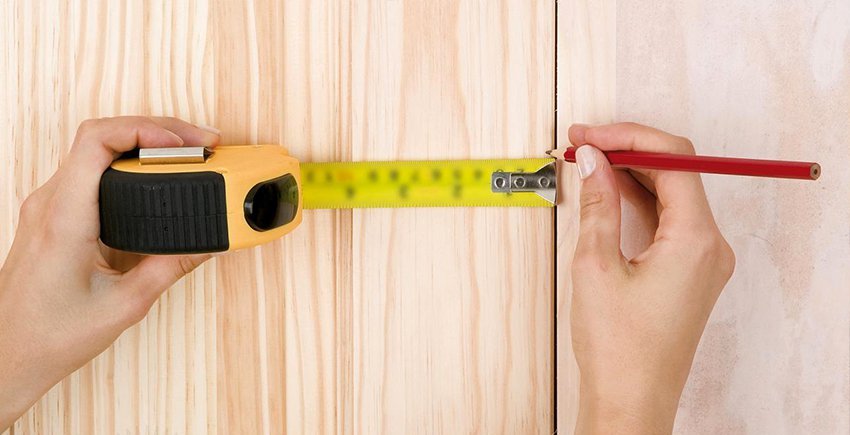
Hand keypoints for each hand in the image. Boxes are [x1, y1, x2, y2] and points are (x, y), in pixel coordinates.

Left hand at [0, 117, 220, 428]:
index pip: (97, 142)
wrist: (8, 355)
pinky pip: (92, 171)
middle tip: (202, 144)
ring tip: (187, 154)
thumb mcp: (125, 305)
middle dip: (159, 131)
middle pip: (103, 136)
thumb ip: (171, 268)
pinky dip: (130, 163)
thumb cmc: (49, 335)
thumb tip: (208, 242)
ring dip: (144, 144)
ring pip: (97, 150)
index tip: (185, 141)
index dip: (146, 128)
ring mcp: (49, 206)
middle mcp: (50, 203)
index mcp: (64, 220)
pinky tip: (157, 174)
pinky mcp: (54, 214)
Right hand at [568, 123, 734, 433]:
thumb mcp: (596, 265)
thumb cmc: (619, 348)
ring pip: (670, 195)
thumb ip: (597, 205)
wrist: (630, 402)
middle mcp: (709, 246)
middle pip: (675, 172)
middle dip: (626, 151)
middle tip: (580, 145)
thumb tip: (593, 161)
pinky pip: (667, 221)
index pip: (673, 158)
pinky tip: (606, 195)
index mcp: (697, 239)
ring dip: (629, 176)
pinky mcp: (688, 272)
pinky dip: (637, 202)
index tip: (589, 135)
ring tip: (586, 165)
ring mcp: (701, 260)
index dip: (628, 137)